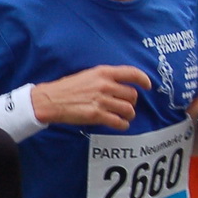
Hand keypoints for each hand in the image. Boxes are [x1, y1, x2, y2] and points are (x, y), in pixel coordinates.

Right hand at [33, 66, 151, 129]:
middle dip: (132, 102)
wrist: (50, 100)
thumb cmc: (66, 88)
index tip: (148, 86)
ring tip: (124, 116)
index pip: (132, 73)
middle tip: (127, 106)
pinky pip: (118, 121)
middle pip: (132, 95)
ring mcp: (101, 100)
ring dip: (129, 115)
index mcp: (103, 73)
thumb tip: (120, 85)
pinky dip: (122, 124)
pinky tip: (120, 124)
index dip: (143, 80)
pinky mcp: (97, 115)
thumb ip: (104, 78)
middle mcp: (105, 85)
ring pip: (128, 109)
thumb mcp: (87, 75)